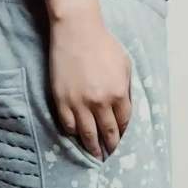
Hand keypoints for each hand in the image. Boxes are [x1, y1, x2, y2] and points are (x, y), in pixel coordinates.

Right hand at [48, 15, 131, 160]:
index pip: (124, 121)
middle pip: (107, 132)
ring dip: (93, 147)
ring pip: (87, 134)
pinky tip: (77, 136)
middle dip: (111, 146)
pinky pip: (68, 124)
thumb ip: (125, 88)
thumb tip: (124, 107)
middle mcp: (100, 102)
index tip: (122, 139)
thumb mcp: (124, 65)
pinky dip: (74, 133)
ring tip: (96, 156)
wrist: (76, 31)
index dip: (123, 132)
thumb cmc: (103, 44)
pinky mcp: (61, 100)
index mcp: (118, 93)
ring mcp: (79, 103)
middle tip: (111, 155)